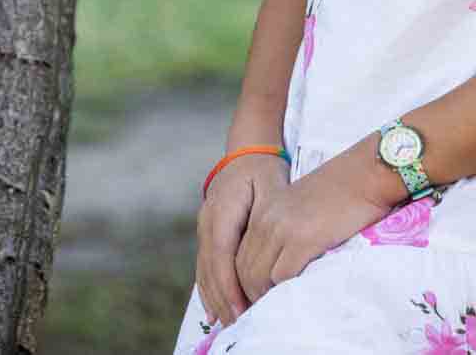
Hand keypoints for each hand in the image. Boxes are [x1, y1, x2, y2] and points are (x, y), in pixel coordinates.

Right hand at [196, 152, 289, 326]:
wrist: (246, 151)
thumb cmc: (263, 169)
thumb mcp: (272, 186)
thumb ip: (269, 218)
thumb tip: (270, 250)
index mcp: (222, 208)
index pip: (222, 254)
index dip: (229, 284)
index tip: (241, 307)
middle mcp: (207, 220)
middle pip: (210, 267)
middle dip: (223, 298)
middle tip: (238, 323)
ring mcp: (204, 227)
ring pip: (205, 269)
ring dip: (215, 297)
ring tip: (229, 322)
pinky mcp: (208, 233)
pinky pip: (205, 266)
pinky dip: (209, 288)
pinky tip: (215, 309)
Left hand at [233, 155, 396, 307]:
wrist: (365, 172)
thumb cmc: (343, 190)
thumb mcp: (302, 205)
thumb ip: (285, 229)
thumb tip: (282, 262)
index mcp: (265, 210)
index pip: (239, 254)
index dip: (243, 281)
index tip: (255, 297)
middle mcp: (266, 219)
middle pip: (243, 268)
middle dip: (250, 295)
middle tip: (263, 311)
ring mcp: (282, 229)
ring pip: (258, 276)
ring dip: (265, 296)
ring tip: (277, 308)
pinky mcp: (302, 239)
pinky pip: (282, 276)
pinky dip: (285, 291)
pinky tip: (295, 295)